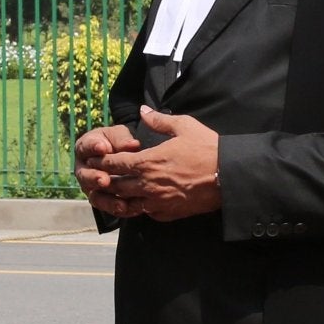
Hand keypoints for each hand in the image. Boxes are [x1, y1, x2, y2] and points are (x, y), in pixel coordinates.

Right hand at [74, 123, 144, 218]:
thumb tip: (132, 145)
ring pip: (95, 196)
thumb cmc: (119, 142)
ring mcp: (91, 187)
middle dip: (95, 178)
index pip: (87, 146)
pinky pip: (106, 207)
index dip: (93, 147)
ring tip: (119, 203)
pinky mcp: (101, 200)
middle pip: (86, 175)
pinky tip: (127, 208)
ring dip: (106, 200)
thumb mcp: (120, 136)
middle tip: (104, 180)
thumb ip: (122, 140)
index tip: (102, 148)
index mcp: (85, 148)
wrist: (124, 157)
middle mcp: (84, 169)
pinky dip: (116, 209)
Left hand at [96, 107, 221, 221]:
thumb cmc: (207, 148)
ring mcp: (157, 202)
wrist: (230, 176)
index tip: (93, 159)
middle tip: (95, 178)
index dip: (100, 161)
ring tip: (109, 194)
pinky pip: (145, 213)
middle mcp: (147, 185)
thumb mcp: (184, 126)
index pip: (113, 164)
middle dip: (103, 181)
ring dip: (116, 198)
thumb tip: (143, 110)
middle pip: (115, 186)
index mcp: (147, 162)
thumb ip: (159, 120)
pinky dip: (138, 208)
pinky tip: (138, 202)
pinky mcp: (168, 213)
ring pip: (126, 204)